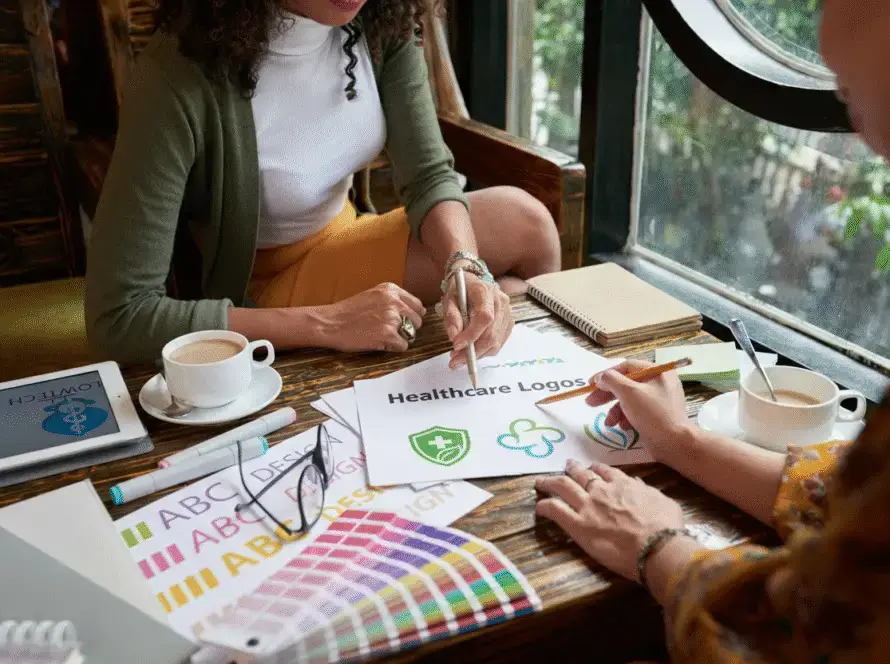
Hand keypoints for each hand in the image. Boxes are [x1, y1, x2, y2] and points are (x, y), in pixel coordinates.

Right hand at [311, 283, 424, 352]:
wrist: (330, 323)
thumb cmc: (347, 312)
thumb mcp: (372, 295)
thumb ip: (391, 300)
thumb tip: (412, 310)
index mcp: (391, 290)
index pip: (417, 304)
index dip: (412, 315)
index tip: (406, 321)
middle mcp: (394, 302)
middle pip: (417, 320)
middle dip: (408, 328)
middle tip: (392, 331)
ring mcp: (392, 319)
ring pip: (412, 333)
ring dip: (401, 338)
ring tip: (384, 336)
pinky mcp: (388, 335)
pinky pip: (403, 346)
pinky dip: (394, 348)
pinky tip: (381, 343)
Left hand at [443, 271, 513, 368]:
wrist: (473, 284)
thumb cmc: (460, 291)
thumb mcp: (449, 299)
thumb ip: (451, 317)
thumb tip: (454, 338)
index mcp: (485, 292)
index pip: (484, 317)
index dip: (471, 334)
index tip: (456, 345)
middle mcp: (501, 302)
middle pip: (491, 334)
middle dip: (472, 351)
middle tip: (454, 361)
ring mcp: (508, 314)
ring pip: (496, 342)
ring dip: (477, 354)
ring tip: (459, 357)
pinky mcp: (509, 324)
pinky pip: (498, 344)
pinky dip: (484, 351)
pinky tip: (472, 351)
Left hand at [536, 460, 685, 582]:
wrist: (656, 545)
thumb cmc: (665, 526)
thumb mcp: (662, 501)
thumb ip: (646, 491)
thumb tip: (636, 484)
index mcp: (623, 485)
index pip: (605, 471)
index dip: (596, 468)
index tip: (591, 467)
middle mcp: (602, 491)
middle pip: (581, 475)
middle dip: (572, 469)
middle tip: (566, 466)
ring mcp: (587, 506)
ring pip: (563, 486)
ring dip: (550, 482)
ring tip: (541, 481)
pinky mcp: (577, 525)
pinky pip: (555, 510)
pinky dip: (545, 505)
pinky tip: (539, 506)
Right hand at [586, 360, 688, 461]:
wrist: (674, 443)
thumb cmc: (653, 414)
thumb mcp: (628, 393)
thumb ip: (611, 380)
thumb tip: (600, 378)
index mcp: (657, 372)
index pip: (626, 367)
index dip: (606, 374)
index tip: (591, 384)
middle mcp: (659, 383)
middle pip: (626, 384)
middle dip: (607, 395)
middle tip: (590, 402)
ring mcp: (659, 399)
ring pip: (629, 399)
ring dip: (615, 410)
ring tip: (609, 422)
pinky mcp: (657, 415)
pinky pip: (636, 411)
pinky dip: (626, 418)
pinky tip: (622, 427)